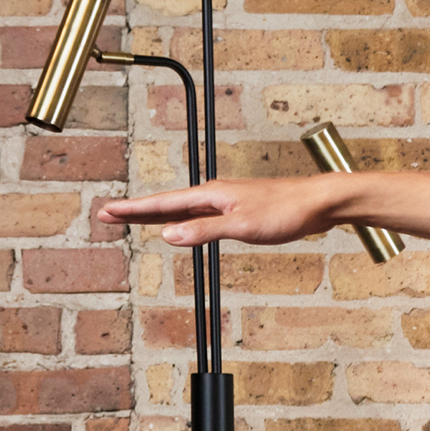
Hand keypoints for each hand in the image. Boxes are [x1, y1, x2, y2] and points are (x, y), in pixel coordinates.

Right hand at [97, 178, 337, 247]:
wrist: (321, 202)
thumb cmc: (288, 210)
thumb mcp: (243, 226)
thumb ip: (205, 231)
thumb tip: (167, 235)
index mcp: (212, 195)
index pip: (163, 204)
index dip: (133, 209)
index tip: (106, 211)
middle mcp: (216, 195)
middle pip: (168, 204)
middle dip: (137, 210)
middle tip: (107, 214)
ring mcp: (229, 202)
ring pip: (184, 210)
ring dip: (158, 215)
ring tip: (134, 218)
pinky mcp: (241, 210)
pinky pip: (202, 215)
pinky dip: (184, 220)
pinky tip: (183, 225)